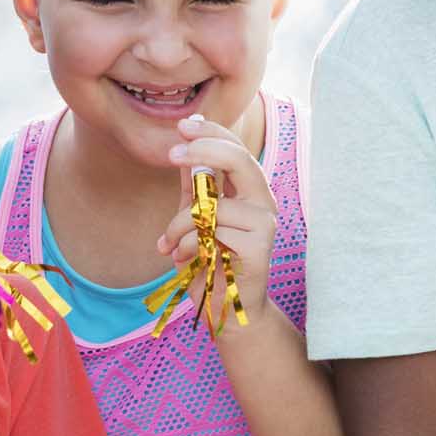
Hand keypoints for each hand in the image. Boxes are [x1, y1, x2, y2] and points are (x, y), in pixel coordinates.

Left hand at [158, 116, 277, 321]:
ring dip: (179, 225)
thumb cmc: (211, 263)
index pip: (236, 149)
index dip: (212, 132)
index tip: (182, 126)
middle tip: (171, 153)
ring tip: (169, 245)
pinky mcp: (260, 246)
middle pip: (240, 159)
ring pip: (212, 205)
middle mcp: (264, 202)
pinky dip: (189, 245)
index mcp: (251, 191)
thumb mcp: (195, 219)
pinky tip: (187, 259)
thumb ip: (194, 187)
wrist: (226, 308)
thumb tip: (183, 148)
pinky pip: (212, 233)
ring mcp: (266, 224)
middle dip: (203, 150)